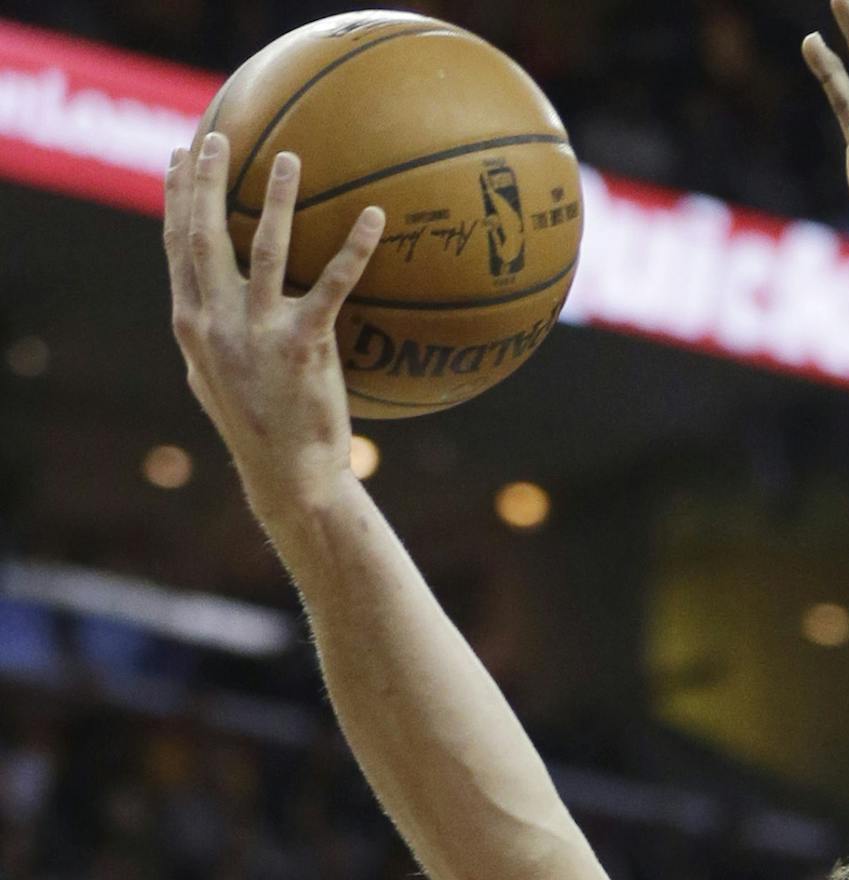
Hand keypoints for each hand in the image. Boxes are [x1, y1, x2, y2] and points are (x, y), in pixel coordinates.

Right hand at [163, 132, 382, 510]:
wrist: (290, 476)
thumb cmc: (260, 428)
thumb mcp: (216, 379)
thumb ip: (210, 334)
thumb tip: (206, 305)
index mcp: (192, 325)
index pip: (175, 248)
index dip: (174, 199)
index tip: (176, 158)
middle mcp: (216, 323)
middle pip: (203, 235)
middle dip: (206, 180)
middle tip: (216, 135)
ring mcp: (257, 334)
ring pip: (262, 249)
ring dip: (275, 198)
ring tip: (288, 157)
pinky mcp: (302, 347)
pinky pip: (331, 286)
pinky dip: (353, 248)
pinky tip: (375, 218)